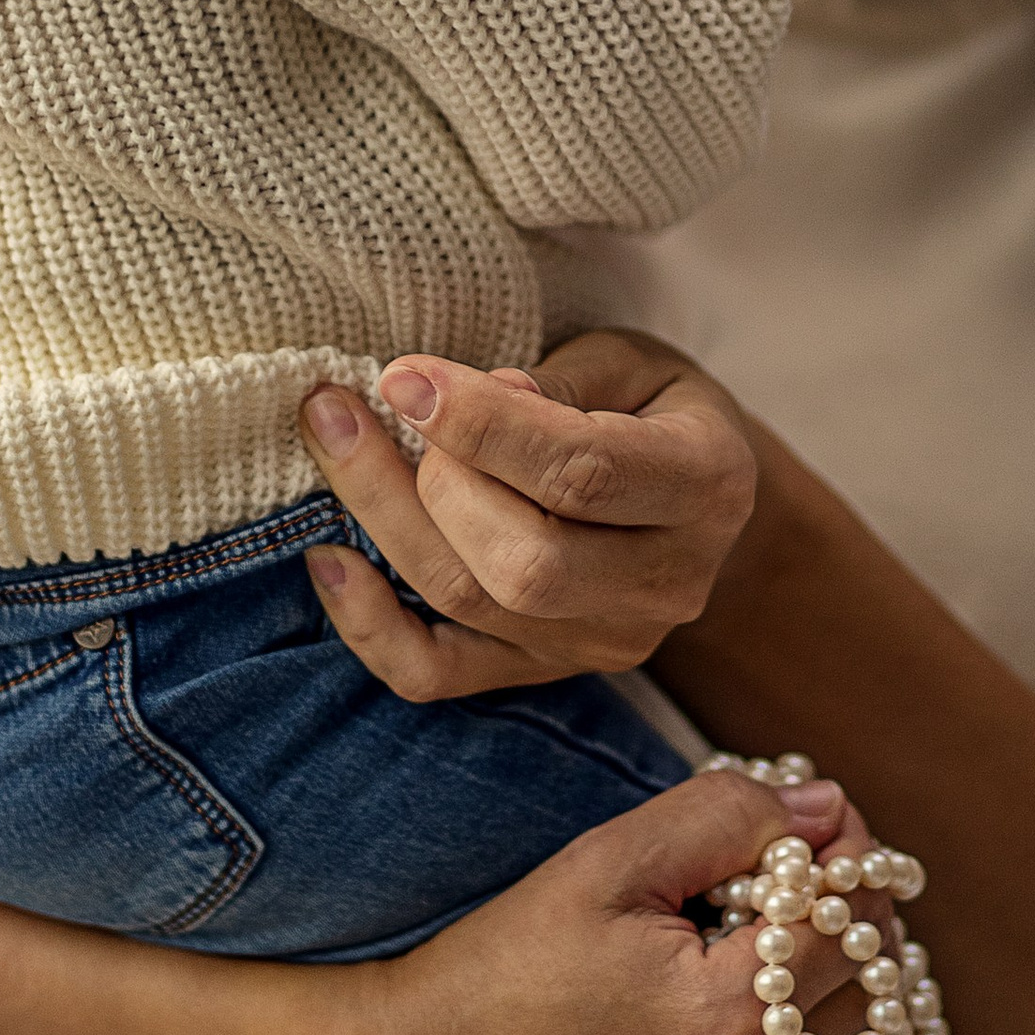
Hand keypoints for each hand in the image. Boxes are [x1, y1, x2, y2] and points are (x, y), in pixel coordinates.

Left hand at [298, 329, 758, 698]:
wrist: (691, 503)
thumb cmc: (651, 408)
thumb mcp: (628, 362)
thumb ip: (556, 382)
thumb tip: (453, 401)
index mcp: (706, 485)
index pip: (586, 473)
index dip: (483, 426)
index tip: (401, 376)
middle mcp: (665, 582)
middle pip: (526, 561)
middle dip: (430, 480)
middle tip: (374, 406)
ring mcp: (604, 641)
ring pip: (471, 602)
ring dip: (381, 518)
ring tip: (332, 435)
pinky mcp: (542, 672)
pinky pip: (436, 672)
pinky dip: (369, 624)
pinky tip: (328, 558)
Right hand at [340, 761, 910, 1034]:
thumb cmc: (499, 969)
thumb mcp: (602, 862)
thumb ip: (725, 819)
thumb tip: (827, 812)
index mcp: (729, 1011)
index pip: (854, 917)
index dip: (840, 862)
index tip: (804, 841)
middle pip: (872, 994)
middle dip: (848, 931)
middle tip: (792, 902)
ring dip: (848, 1016)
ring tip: (786, 979)